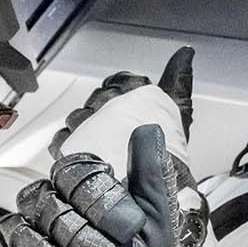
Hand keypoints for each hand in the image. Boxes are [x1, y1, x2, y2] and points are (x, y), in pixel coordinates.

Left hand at [50, 48, 195, 160]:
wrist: (148, 193)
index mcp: (133, 88)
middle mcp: (107, 100)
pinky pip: (61, 138)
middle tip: (118, 140)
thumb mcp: (179, 110)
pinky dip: (70, 149)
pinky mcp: (69, 142)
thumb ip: (179, 77)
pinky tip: (87, 160)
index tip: (127, 117)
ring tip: (102, 153)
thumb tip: (185, 53)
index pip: (119, 80)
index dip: (122, 99)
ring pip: (77, 118)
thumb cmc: (168, 157)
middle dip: (104, 118)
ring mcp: (86, 121)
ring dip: (85, 133)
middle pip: (97, 100)